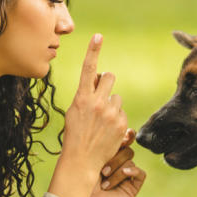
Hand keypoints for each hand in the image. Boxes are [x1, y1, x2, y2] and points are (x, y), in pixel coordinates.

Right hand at [46, 34, 129, 196]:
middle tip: (101, 97)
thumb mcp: (74, 111)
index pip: (88, 69)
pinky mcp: (122, 124)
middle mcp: (97, 103)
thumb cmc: (75, 135)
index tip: (98, 36)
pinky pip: (122, 113)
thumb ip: (86, 94)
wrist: (82, 160)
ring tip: (102, 122)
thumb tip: (98, 78)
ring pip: (117, 97)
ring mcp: (111, 113)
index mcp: (82, 98)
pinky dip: (117, 120)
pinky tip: (108, 131)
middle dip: (106, 83)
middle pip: (109, 77)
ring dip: (112, 105)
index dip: (93, 50)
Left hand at [85, 129, 146, 196]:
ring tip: (104, 182)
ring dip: (117, 171)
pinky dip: (133, 172)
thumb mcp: (89, 160)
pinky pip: (140, 173)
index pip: (122, 141)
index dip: (125, 136)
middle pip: (127, 150)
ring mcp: (127, 174)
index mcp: (109, 154)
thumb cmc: (81, 182)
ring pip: (130, 161)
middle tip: (102, 170)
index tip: (124, 135)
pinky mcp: (133, 186)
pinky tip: (124, 174)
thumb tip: (112, 129)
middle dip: (114, 158)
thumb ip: (100, 145)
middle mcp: (119, 163)